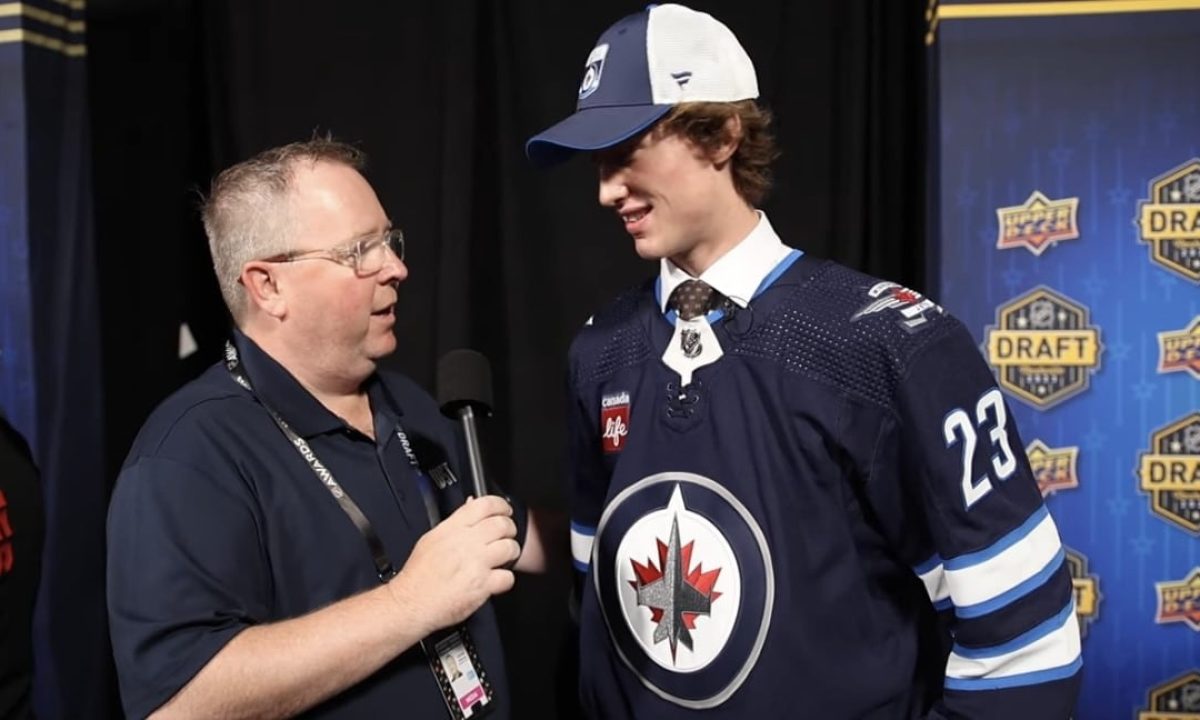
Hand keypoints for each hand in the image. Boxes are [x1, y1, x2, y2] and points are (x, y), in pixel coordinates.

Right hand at [387, 495, 519, 635]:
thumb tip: (471, 506)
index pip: (485, 505)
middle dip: (509, 529)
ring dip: (511, 553)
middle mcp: (465, 544)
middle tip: (506, 535)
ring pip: (509, 548)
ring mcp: (475, 564)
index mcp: (452, 529)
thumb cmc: (418, 575)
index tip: (505, 510)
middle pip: (502, 524)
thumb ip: (454, 523)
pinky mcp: (482, 586)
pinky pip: (507, 577)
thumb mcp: (431, 539)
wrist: (411, 603)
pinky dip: (506, 579)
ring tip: (503, 558)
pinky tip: (496, 579)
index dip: (501, 505)